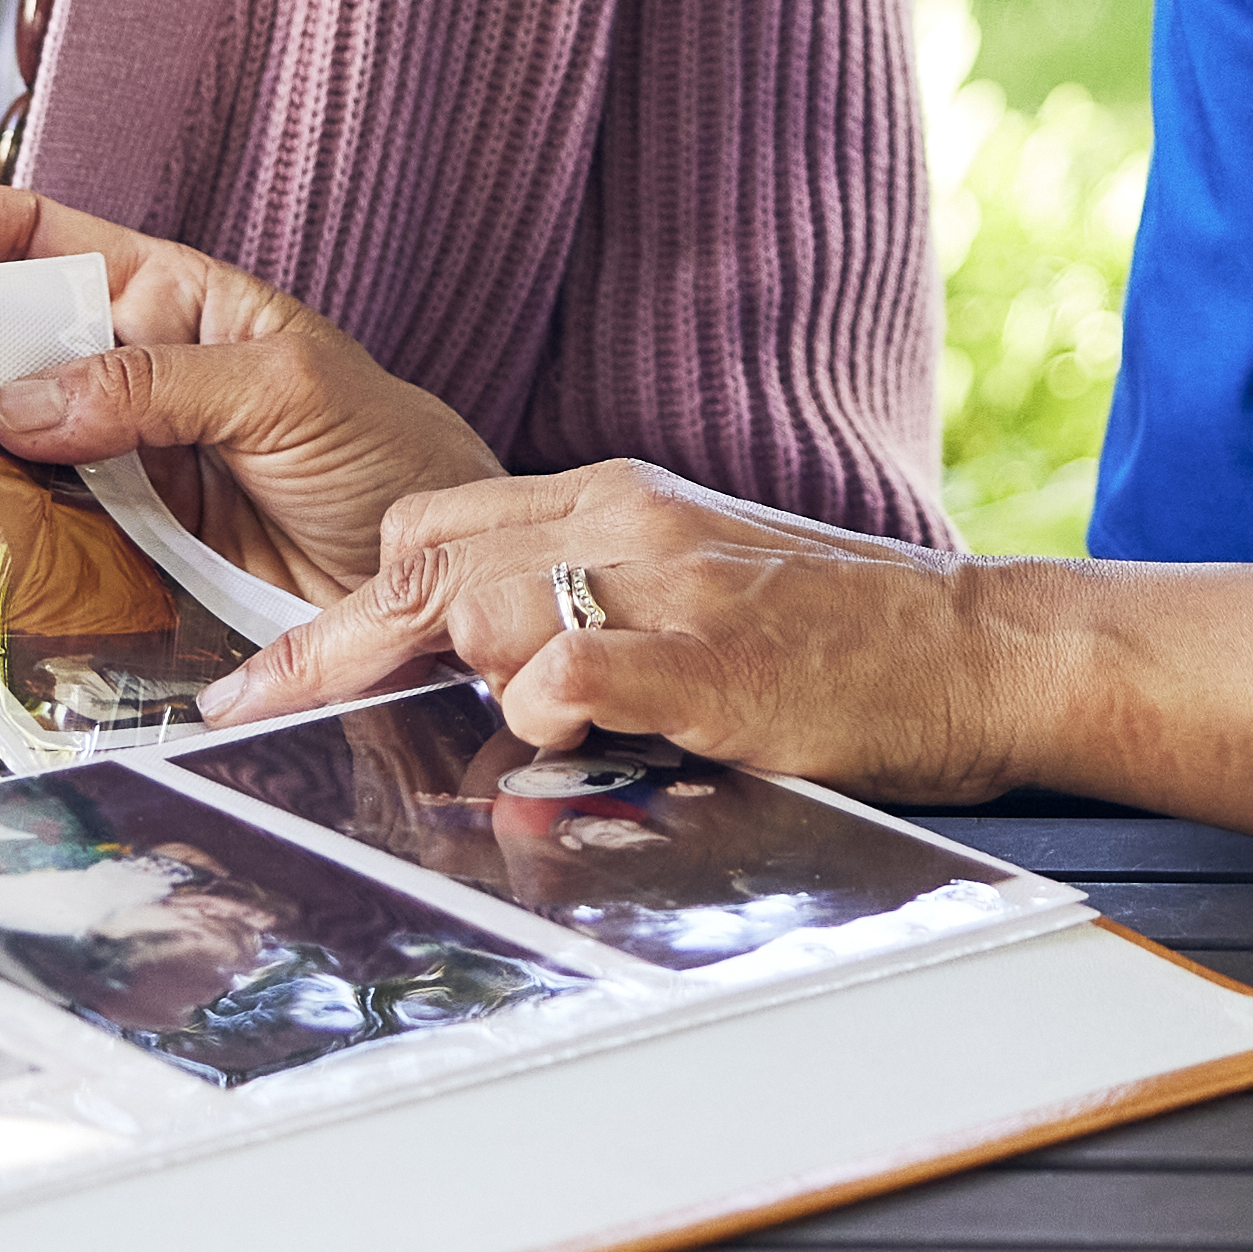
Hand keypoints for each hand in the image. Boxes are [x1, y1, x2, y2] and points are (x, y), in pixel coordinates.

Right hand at [0, 177, 489, 598]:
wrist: (433, 582)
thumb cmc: (389, 454)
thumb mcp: (289, 388)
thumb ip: (160, 385)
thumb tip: (27, 401)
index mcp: (170, 303)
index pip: (45, 241)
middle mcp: (126, 378)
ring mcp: (111, 467)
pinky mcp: (113, 554)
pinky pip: (28, 533)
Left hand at [218, 458, 1065, 802]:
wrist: (988, 648)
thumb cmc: (849, 639)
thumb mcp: (703, 588)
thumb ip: (595, 607)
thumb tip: (488, 674)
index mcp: (618, 500)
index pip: (434, 528)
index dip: (339, 609)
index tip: (264, 683)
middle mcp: (629, 522)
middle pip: (425, 558)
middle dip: (335, 645)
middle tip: (265, 721)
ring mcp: (670, 586)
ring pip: (480, 602)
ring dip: (440, 681)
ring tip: (436, 751)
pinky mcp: (714, 660)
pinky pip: (574, 666)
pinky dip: (536, 706)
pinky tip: (551, 741)